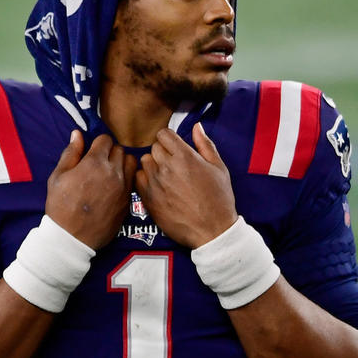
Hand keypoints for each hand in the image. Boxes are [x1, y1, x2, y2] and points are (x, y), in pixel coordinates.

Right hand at [45, 131, 134, 248]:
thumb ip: (70, 153)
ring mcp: (124, 186)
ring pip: (131, 162)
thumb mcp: (58, 176)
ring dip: (122, 162)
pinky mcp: (129, 199)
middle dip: (110, 152)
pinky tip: (115, 184)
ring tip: (110, 171)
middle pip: (120, 149)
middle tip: (99, 162)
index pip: (105, 139)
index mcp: (94, 162)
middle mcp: (113, 172)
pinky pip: (134, 179)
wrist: (72, 236)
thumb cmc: (61, 205)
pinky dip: (127, 177)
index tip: (91, 152)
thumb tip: (77, 134)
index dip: (98, 144)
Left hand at [135, 123, 236, 248]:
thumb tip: (197, 126)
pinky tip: (158, 185)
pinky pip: (138, 178)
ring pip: (144, 161)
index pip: (164, 134)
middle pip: (154, 147)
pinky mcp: (148, 198)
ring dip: (153, 164)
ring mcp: (155, 183)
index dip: (170, 139)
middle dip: (163, 151)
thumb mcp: (219, 168)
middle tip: (174, 163)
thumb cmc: (219, 199)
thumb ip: (205, 144)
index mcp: (185, 156)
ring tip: (166, 175)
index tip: (176, 147)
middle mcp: (167, 167)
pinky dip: (146, 179)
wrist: (211, 230)